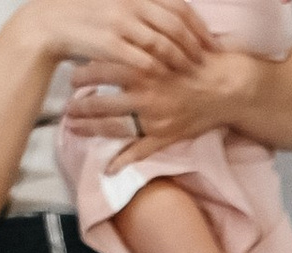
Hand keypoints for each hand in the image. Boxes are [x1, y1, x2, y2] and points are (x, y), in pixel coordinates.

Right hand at [24, 0, 213, 78]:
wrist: (52, 23)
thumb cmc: (87, 18)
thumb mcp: (116, 5)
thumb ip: (141, 10)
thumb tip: (169, 20)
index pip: (177, 6)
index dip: (197, 24)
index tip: (211, 41)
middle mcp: (130, 5)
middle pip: (175, 24)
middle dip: (195, 43)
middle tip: (208, 60)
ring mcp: (120, 24)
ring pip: (162, 42)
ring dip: (180, 58)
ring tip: (191, 71)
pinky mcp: (110, 44)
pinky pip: (143, 59)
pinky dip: (159, 69)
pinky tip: (168, 78)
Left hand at [64, 38, 238, 159]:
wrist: (225, 86)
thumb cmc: (195, 61)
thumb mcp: (164, 45)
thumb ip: (138, 47)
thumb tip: (112, 45)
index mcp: (142, 67)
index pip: (101, 70)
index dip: (82, 75)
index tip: (71, 78)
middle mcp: (144, 93)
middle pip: (101, 102)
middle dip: (80, 106)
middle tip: (66, 108)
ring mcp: (154, 118)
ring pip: (114, 127)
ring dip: (91, 129)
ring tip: (74, 128)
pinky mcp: (166, 137)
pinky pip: (140, 153)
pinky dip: (123, 163)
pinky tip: (108, 169)